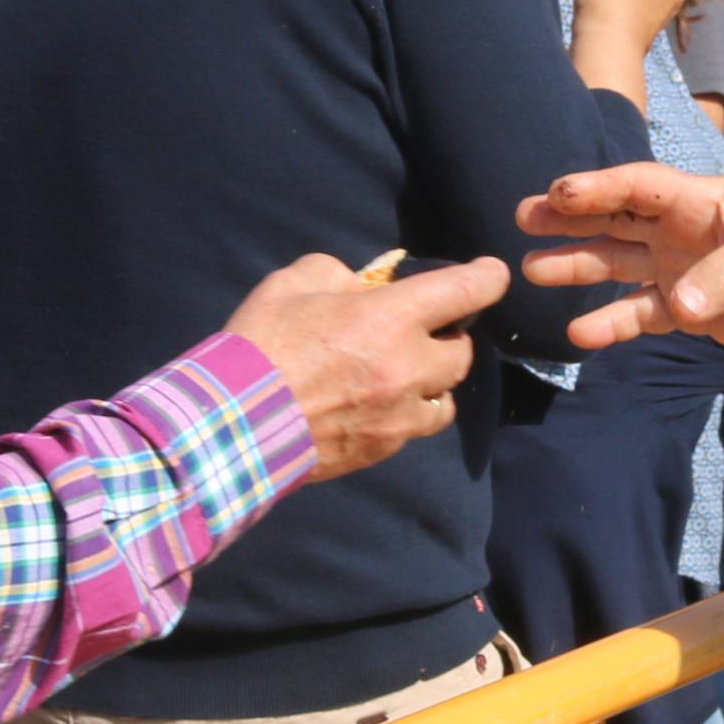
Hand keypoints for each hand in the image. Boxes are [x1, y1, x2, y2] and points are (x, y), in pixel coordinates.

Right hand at [224, 253, 511, 480]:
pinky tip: (380, 405)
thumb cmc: (261, 345)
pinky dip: (409, 413)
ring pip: (448, 398)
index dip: (487, 278)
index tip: (492, 274)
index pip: (466, 293)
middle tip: (422, 330)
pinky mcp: (383, 449)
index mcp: (391, 319)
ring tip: (407, 373)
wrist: (231, 425)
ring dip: (435, 382)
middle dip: (449, 336)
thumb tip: (362, 286)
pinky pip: (416, 428)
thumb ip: (339, 275)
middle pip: (465, 352)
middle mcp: (409, 369)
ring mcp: (400, 416)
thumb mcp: (294, 282)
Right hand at [516, 164, 723, 355]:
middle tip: (523, 218)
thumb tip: (678, 303)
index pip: (639, 186)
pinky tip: (580, 335)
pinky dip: (611, 324)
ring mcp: (682, 270)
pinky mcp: (690, 311)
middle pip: (615, 219)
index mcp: (701, 202)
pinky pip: (641, 315)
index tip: (558, 193)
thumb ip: (723, 277)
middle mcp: (682, 232)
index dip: (599, 187)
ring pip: (618, 264)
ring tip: (532, 270)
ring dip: (578, 265)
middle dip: (570, 219)